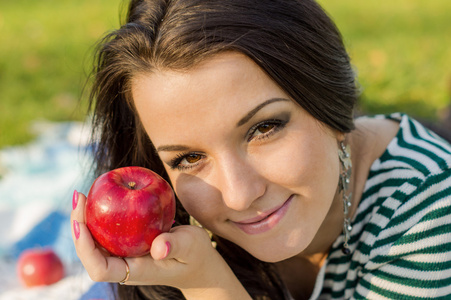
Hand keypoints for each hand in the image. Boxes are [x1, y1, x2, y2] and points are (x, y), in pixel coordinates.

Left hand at [71, 191, 250, 298]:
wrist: (200, 263)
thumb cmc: (197, 256)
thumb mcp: (191, 247)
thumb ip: (175, 247)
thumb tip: (158, 248)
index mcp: (135, 271)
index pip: (99, 269)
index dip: (84, 248)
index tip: (80, 223)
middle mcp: (125, 265)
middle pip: (90, 253)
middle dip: (79, 227)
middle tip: (79, 196)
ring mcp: (126, 255)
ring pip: (97, 241)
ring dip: (86, 219)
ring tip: (84, 194)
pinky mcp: (130, 244)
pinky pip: (109, 231)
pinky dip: (103, 215)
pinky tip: (104, 195)